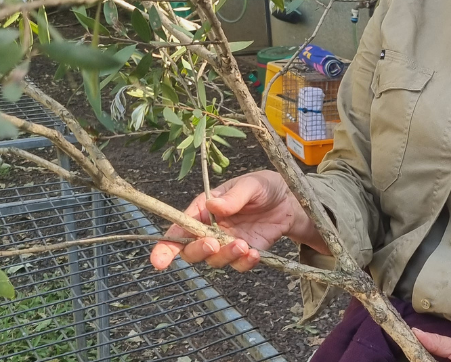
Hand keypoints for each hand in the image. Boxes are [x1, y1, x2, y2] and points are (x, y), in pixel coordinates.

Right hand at [149, 170, 317, 271]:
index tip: (159, 260)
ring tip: (243, 245)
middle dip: (198, 251)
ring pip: (215, 261)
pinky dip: (244, 263)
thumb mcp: (252, 184)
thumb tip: (213, 205)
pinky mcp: (246, 253)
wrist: (291, 200)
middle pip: (192, 250)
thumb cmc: (265, 186)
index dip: (165, 246)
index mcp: (204, 209)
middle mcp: (212, 229)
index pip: (179, 228)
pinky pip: (238, 266)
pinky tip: (254, 253)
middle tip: (213, 243)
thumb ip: (234, 196)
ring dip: (225, 256)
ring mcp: (228, 243)